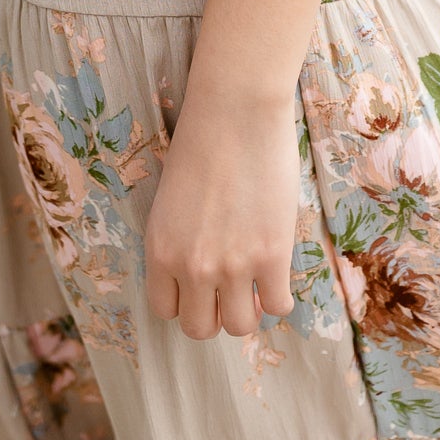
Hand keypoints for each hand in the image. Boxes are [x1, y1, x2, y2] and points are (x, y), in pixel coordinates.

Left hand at [144, 88, 298, 339]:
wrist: (236, 110)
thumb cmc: (202, 141)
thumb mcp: (172, 200)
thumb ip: (182, 240)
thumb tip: (200, 270)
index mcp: (160, 250)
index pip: (166, 311)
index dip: (186, 302)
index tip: (201, 287)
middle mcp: (192, 266)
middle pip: (200, 329)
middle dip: (215, 313)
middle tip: (230, 289)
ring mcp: (233, 266)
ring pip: (240, 326)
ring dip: (248, 310)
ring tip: (256, 285)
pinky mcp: (272, 257)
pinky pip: (278, 306)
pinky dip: (280, 298)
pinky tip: (279, 277)